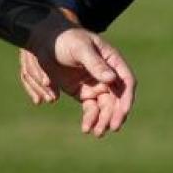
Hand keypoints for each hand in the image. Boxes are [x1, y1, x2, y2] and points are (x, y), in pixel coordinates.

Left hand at [22, 13, 135, 137]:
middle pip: (117, 98)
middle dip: (115, 114)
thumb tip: (111, 79)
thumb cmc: (66, 39)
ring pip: (105, 107)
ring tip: (97, 133)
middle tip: (110, 127)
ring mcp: (95, 85)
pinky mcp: (83, 93)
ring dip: (103, 121)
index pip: (126, 81)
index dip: (127, 97)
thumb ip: (95, 64)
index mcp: (111, 60)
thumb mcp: (80, 48)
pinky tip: (86, 128)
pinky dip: (91, 119)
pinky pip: (91, 110)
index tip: (123, 112)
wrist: (46, 40)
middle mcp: (107, 75)